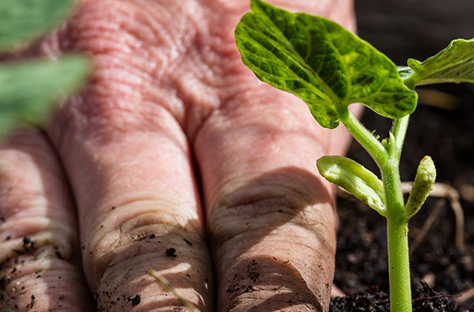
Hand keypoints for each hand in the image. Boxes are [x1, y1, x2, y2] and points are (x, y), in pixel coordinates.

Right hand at [0, 0, 353, 310]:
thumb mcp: (306, 49)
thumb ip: (297, 152)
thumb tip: (287, 271)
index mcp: (247, 93)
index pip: (267, 238)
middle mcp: (141, 105)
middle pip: (151, 263)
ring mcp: (53, 108)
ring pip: (42, 254)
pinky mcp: (2, 104)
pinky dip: (21, 285)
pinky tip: (41, 311)